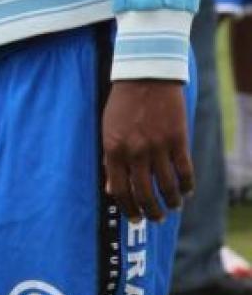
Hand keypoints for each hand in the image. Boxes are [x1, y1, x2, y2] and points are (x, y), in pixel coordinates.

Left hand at [102, 79, 193, 221]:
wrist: (146, 76)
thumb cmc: (123, 104)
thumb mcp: (108, 130)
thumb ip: (109, 160)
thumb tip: (111, 190)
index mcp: (114, 150)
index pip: (120, 190)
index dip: (129, 209)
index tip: (135, 218)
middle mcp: (135, 152)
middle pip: (144, 193)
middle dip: (151, 211)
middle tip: (156, 218)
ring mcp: (157, 146)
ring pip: (167, 186)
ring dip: (171, 202)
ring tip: (174, 207)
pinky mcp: (177, 139)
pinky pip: (184, 170)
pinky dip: (187, 185)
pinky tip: (186, 191)